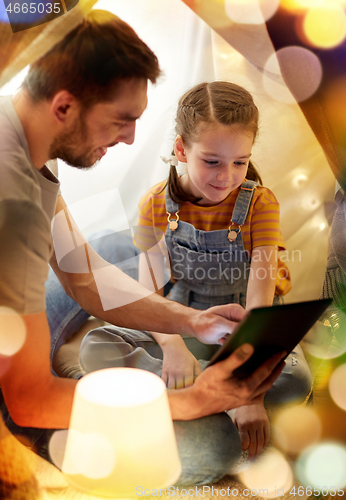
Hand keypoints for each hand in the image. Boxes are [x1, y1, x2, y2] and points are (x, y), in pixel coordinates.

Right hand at [161, 341, 200, 388]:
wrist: (173, 347)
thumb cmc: (186, 355)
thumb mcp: (195, 362)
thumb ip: (198, 373)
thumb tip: (200, 382)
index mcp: (187, 372)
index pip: (189, 386)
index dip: (189, 389)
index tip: (190, 389)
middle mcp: (179, 373)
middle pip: (180, 388)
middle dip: (182, 390)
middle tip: (184, 390)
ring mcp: (171, 373)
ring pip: (172, 387)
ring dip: (175, 389)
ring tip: (177, 388)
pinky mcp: (164, 372)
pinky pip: (164, 382)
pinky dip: (166, 385)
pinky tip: (170, 384)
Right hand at [168, 344, 285, 420]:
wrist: (196, 404)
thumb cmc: (206, 386)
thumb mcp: (220, 369)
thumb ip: (236, 358)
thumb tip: (250, 348)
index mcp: (246, 388)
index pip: (265, 371)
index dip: (274, 360)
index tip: (281, 351)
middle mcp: (249, 396)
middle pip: (268, 381)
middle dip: (277, 370)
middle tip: (283, 359)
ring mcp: (245, 400)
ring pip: (263, 388)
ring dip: (270, 377)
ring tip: (274, 367)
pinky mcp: (239, 402)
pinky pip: (256, 392)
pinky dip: (261, 383)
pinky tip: (257, 378)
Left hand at [191, 303, 246, 344]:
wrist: (194, 327)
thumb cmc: (202, 323)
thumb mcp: (218, 324)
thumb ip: (232, 327)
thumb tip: (246, 331)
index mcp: (236, 310)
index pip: (251, 319)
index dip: (251, 328)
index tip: (245, 336)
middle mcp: (237, 317)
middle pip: (248, 328)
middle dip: (241, 335)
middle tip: (229, 337)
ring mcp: (234, 325)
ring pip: (242, 336)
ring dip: (233, 340)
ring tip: (221, 337)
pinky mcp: (231, 333)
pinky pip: (236, 340)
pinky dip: (229, 343)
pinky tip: (220, 339)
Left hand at [233, 401, 269, 458]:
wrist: (252, 400)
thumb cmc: (241, 411)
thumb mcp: (235, 418)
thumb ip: (235, 430)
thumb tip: (234, 442)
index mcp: (243, 424)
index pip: (245, 441)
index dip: (244, 448)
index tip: (243, 450)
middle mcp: (252, 424)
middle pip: (253, 443)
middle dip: (252, 453)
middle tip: (251, 459)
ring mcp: (260, 424)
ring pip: (261, 441)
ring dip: (259, 450)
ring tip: (256, 456)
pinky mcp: (266, 423)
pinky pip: (267, 436)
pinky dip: (265, 444)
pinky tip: (262, 448)